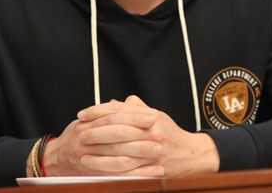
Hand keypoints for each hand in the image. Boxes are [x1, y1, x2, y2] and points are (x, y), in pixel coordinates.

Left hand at [38, 95, 218, 176]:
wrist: (192, 156)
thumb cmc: (169, 133)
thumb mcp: (155, 115)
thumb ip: (135, 107)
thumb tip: (114, 102)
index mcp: (150, 116)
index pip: (119, 110)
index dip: (98, 111)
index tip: (82, 115)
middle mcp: (151, 132)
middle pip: (117, 129)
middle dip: (95, 131)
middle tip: (79, 133)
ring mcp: (152, 151)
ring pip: (120, 151)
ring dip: (98, 152)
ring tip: (82, 151)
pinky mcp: (152, 169)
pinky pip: (127, 170)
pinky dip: (109, 169)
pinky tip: (95, 168)